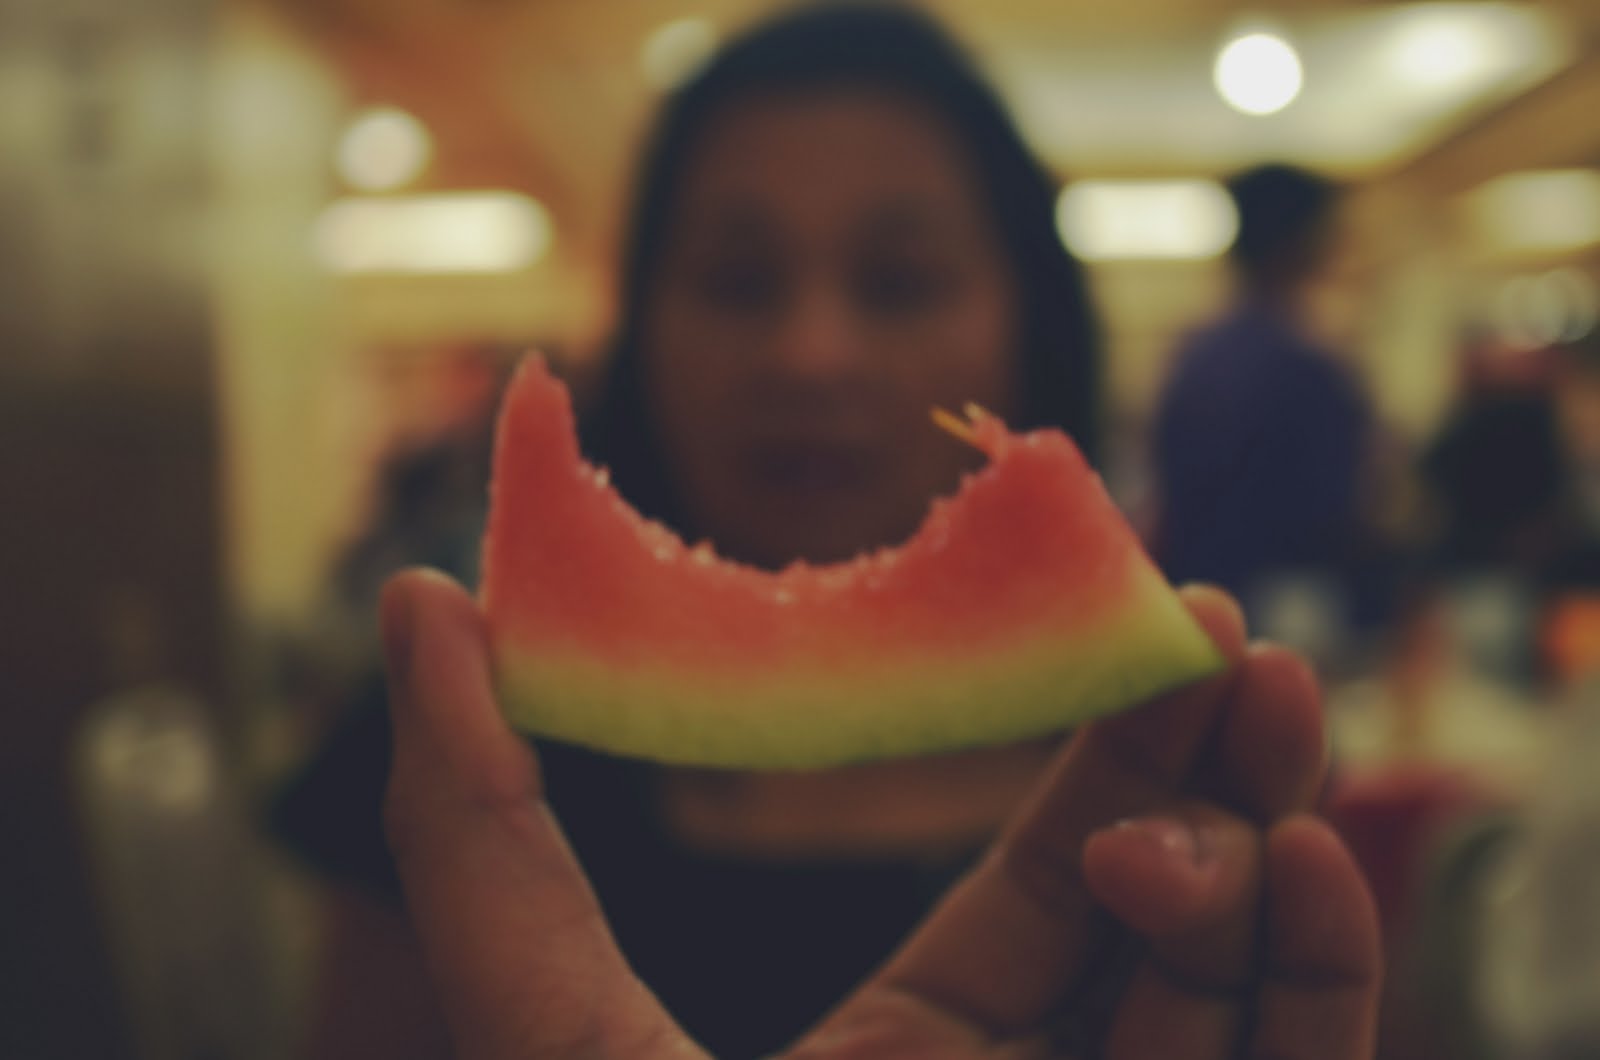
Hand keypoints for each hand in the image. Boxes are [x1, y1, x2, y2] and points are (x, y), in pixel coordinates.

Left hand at [378, 569, 1380, 1058]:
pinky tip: (1304, 857)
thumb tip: (420, 599)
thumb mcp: (545, 1034)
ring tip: (1253, 695)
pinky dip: (1318, 970)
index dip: (1084, 752)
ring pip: (1240, 989)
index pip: (1029, 890)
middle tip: (1215, 621)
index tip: (1114, 602)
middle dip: (1202, 765)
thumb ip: (479, 835)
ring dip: (1264, 837)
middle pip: (1160, 921)